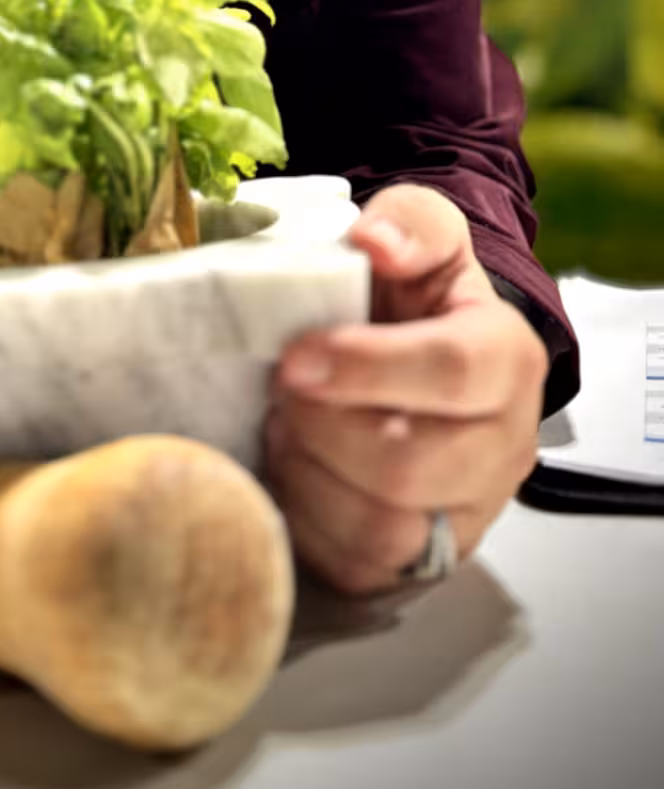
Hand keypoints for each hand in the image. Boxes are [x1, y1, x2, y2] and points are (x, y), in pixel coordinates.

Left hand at [261, 185, 547, 594]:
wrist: (417, 346)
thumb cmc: (413, 291)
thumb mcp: (420, 230)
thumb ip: (407, 221)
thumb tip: (375, 240)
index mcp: (507, 357)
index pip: (452, 373)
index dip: (365, 367)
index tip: (294, 357)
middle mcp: (504, 445)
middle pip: (409, 466)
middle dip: (322, 427)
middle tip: (282, 390)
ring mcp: (470, 512)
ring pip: (382, 528)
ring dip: (309, 475)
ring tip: (286, 426)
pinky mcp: (425, 559)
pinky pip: (358, 567)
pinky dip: (308, 520)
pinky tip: (294, 469)